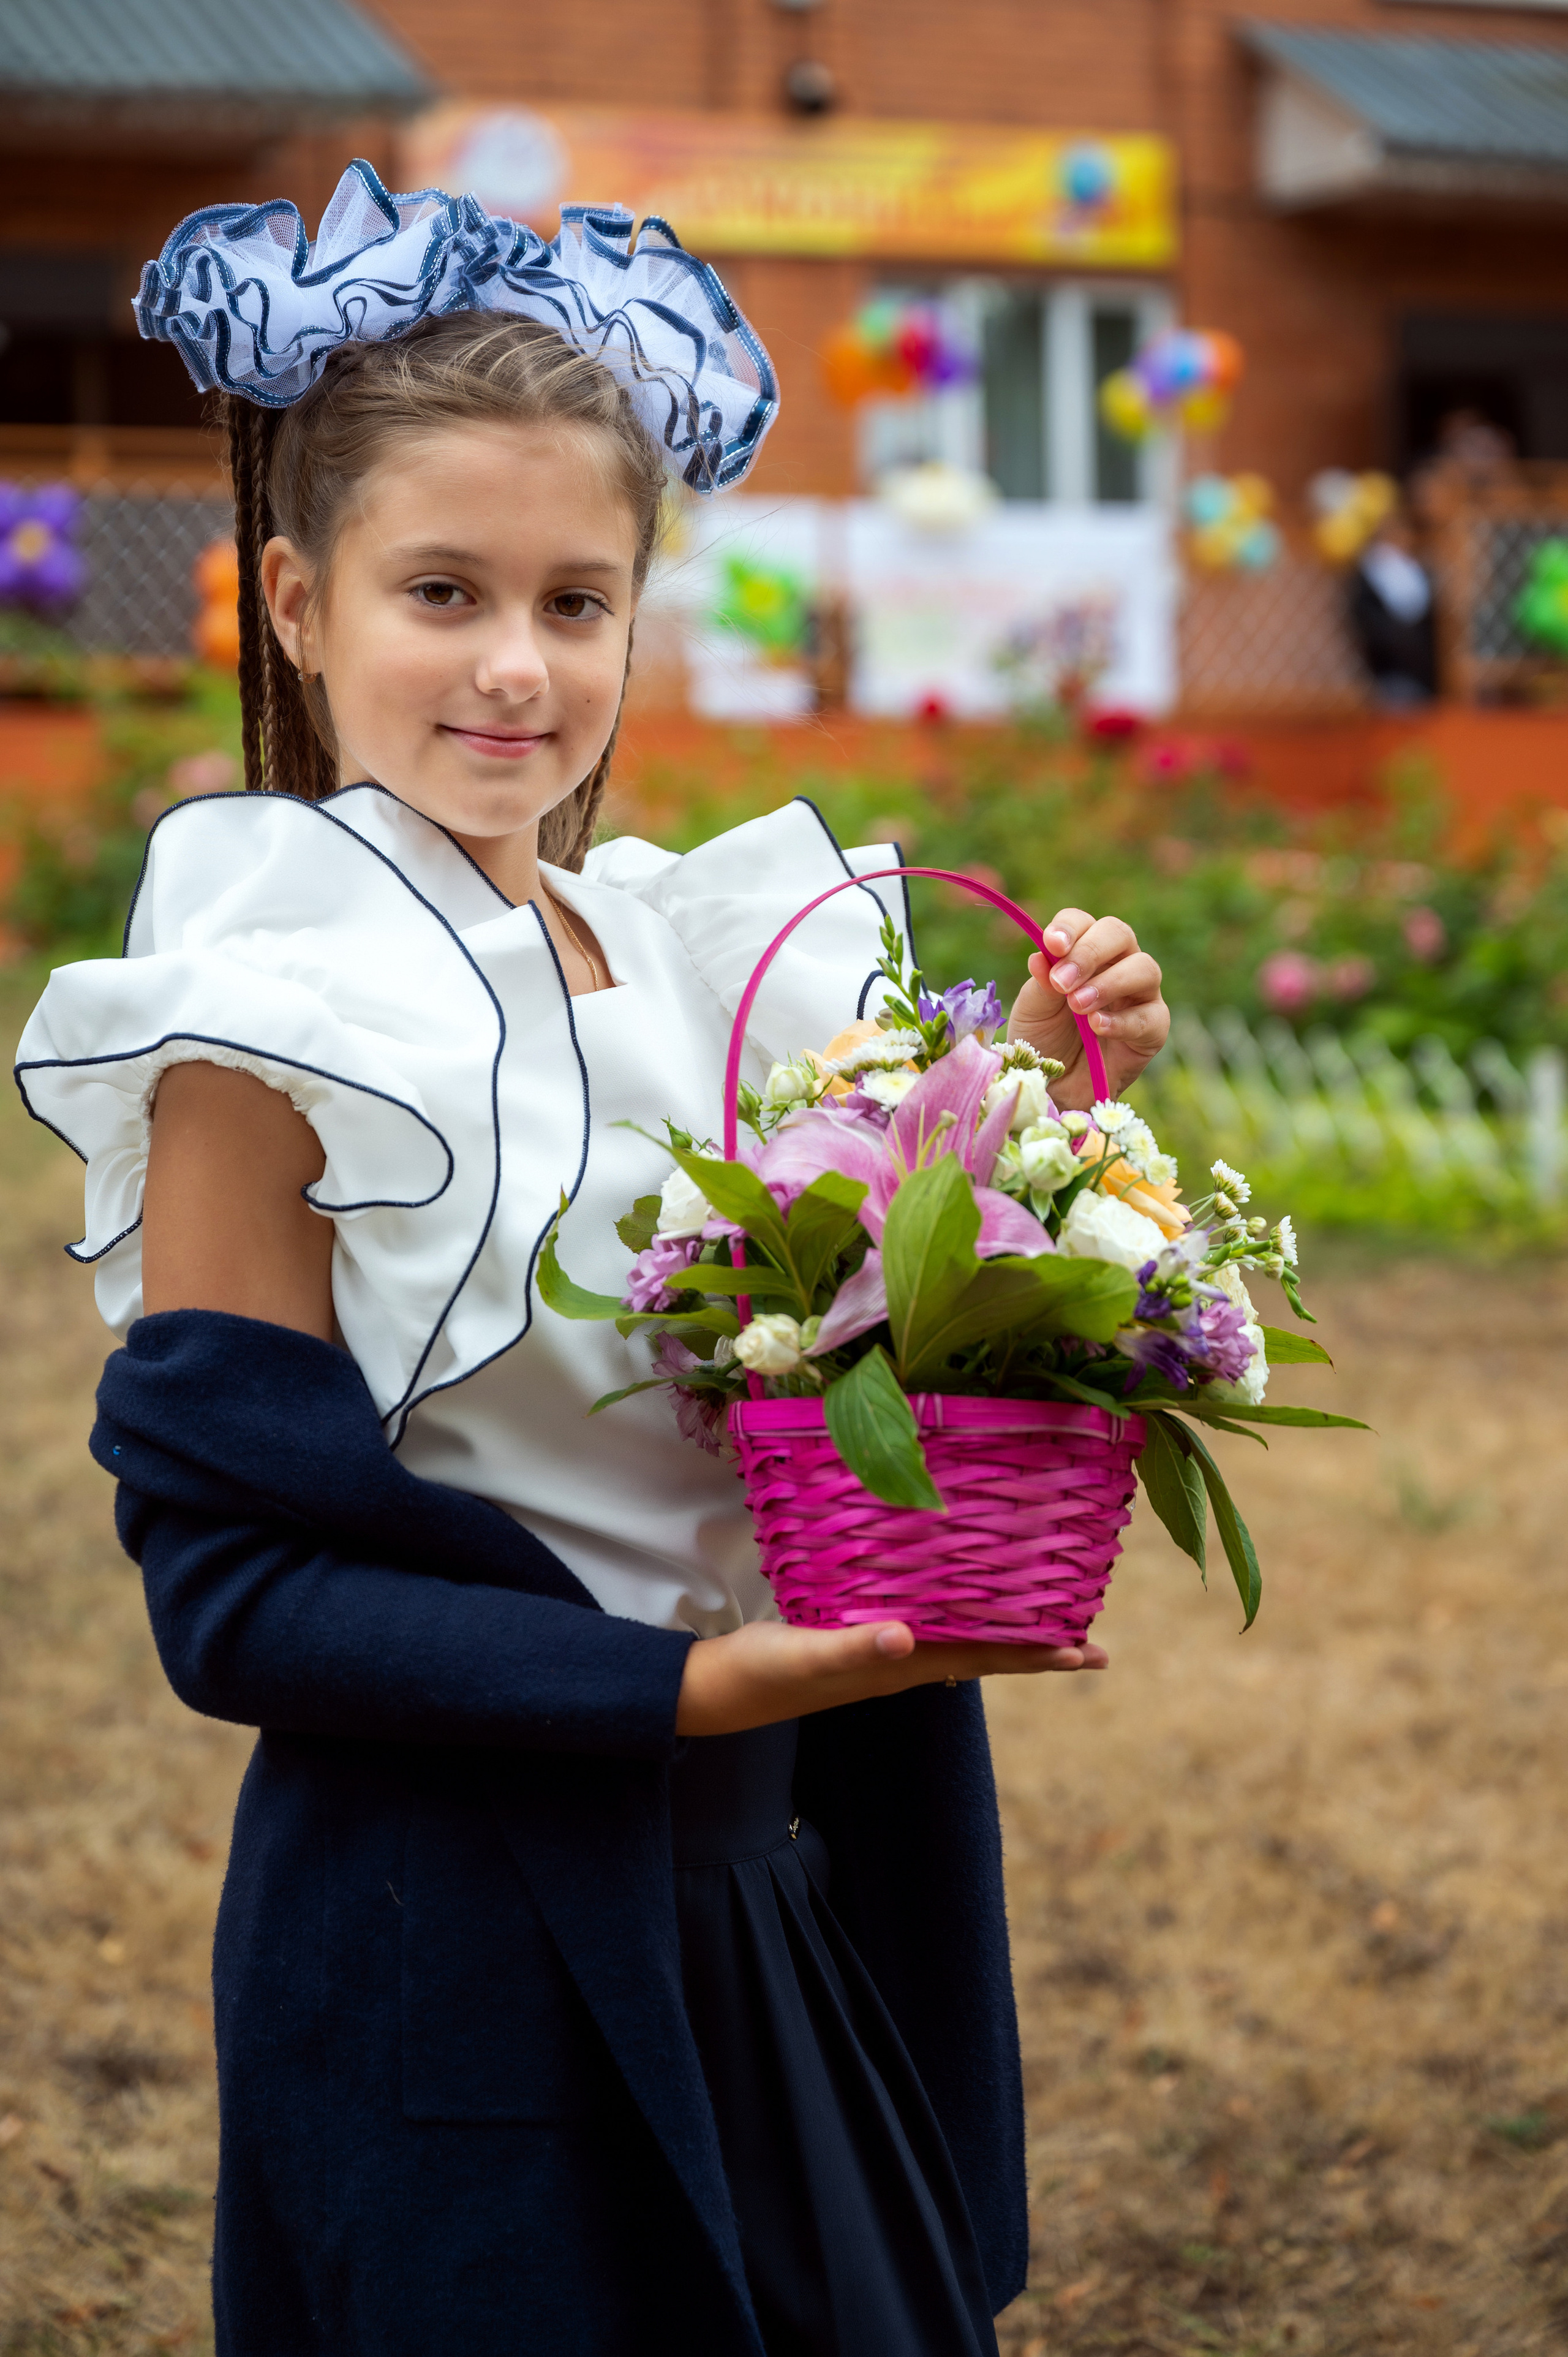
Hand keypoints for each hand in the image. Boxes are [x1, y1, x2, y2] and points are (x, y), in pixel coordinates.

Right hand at [675, 1617, 1106, 1737]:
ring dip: (1002, 1633)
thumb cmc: (757, 1673)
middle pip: (983, 1654)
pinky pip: (922, 1625)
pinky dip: (953, 1614)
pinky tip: (956, 1602)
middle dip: (1036, 1648)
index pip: (983, 1659)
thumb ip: (854, 1647)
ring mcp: (879, 1653)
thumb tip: (911, 1641)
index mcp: (898, 1666)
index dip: (1035, 1654)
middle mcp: (900, 1663)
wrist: (713, 1691)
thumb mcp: (805, 1656)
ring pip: (957, 1640)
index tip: (1087, 1651)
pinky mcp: (855, 1636)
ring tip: (1043, 1622)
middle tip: (1092, 1646)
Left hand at [1007, 907, 1168, 1107]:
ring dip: (1109, 983)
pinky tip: (1097, 1027)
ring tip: (1078, 1006)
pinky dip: (1122, 1021)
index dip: (1070, 928)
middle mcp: (1116, 965)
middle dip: (1090, 953)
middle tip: (1062, 983)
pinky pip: (1150, 1016)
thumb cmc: (1043, 1041)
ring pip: (1145, 968)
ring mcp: (1139, 995)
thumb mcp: (1033, 1011)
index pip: (1084, 923)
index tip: (1052, 944)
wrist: (1053, 1088)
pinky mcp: (1153, 1030)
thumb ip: (1040, 983)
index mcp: (1083, 952)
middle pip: (1119, 934)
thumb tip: (1041, 955)